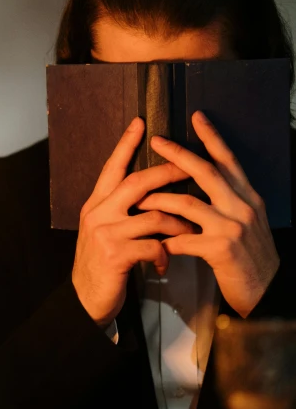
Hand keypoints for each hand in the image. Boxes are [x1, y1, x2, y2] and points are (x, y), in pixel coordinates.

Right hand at [72, 117, 193, 325]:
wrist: (85, 299)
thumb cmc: (101, 264)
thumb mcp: (102, 231)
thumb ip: (118, 210)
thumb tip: (147, 192)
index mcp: (95, 204)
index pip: (112, 168)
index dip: (126, 144)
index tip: (140, 123)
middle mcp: (98, 213)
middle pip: (137, 183)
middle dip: (167, 174)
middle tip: (189, 168)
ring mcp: (105, 233)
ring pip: (154, 216)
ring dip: (178, 223)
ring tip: (189, 231)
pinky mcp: (116, 255)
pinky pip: (153, 245)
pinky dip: (166, 254)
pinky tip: (166, 263)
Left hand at [137, 110, 279, 317]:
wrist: (268, 291)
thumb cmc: (251, 257)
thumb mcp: (248, 222)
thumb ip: (230, 201)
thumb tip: (209, 182)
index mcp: (248, 197)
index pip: (229, 160)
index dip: (212, 137)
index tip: (197, 117)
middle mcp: (242, 206)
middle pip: (206, 172)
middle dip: (178, 155)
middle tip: (157, 141)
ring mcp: (232, 226)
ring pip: (188, 203)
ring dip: (160, 200)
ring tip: (140, 199)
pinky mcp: (221, 249)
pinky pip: (184, 239)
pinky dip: (166, 240)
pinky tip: (153, 242)